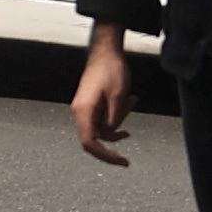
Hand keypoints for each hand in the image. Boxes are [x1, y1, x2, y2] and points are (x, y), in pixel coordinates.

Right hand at [69, 35, 130, 166]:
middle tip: (129, 132)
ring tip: (131, 101)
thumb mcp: (119, 96)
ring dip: (119, 119)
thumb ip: (115, 119)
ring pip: (103, 127)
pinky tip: (129, 100)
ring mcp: (85, 108)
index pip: (90, 143)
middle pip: (97, 137)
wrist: (106, 50)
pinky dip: (117, 113)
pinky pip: (104, 117)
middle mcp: (80, 112)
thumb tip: (111, 133)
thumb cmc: (111, 69)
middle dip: (115, 133)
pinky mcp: (91, 104)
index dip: (105, 156)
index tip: (121, 161)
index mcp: (83, 111)